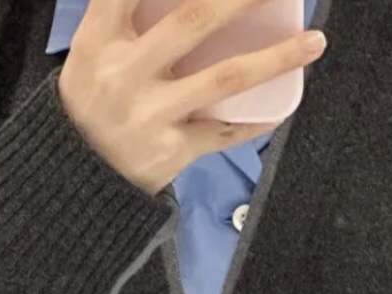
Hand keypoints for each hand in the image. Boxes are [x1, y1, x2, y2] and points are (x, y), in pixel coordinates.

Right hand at [58, 0, 325, 194]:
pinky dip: (257, 121)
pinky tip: (285, 105)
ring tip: (314, 41)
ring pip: (224, 79)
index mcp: (100, 38)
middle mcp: (124, 73)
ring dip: (276, 59)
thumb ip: (123, 10)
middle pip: (194, 18)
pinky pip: (224, 133)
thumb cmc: (93, 97)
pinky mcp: (170, 152)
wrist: (77, 178)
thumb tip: (186, 1)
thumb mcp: (93, 48)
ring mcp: (150, 115)